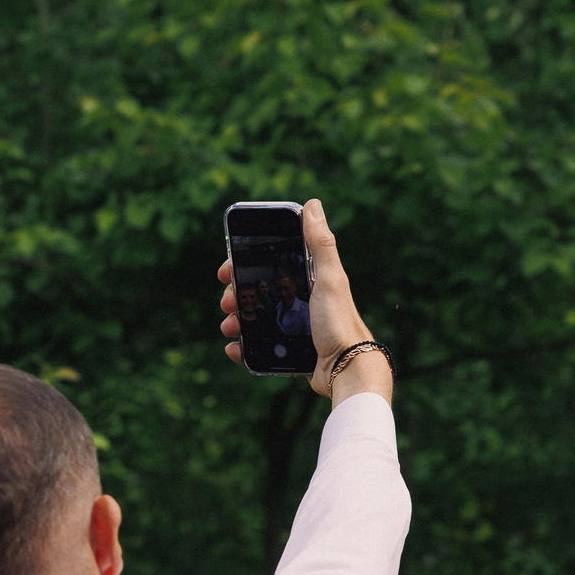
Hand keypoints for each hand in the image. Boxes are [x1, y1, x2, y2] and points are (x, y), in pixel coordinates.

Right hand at [218, 197, 389, 404]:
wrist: (347, 368)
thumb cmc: (340, 322)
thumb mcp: (330, 279)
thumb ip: (321, 244)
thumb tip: (313, 205)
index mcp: (307, 281)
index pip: (270, 266)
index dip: (246, 265)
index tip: (228, 270)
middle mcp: (299, 302)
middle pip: (258, 293)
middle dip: (237, 296)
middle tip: (227, 302)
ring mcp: (293, 327)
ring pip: (255, 320)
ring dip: (236, 321)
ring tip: (229, 327)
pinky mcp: (289, 352)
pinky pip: (259, 348)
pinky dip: (243, 348)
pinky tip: (234, 347)